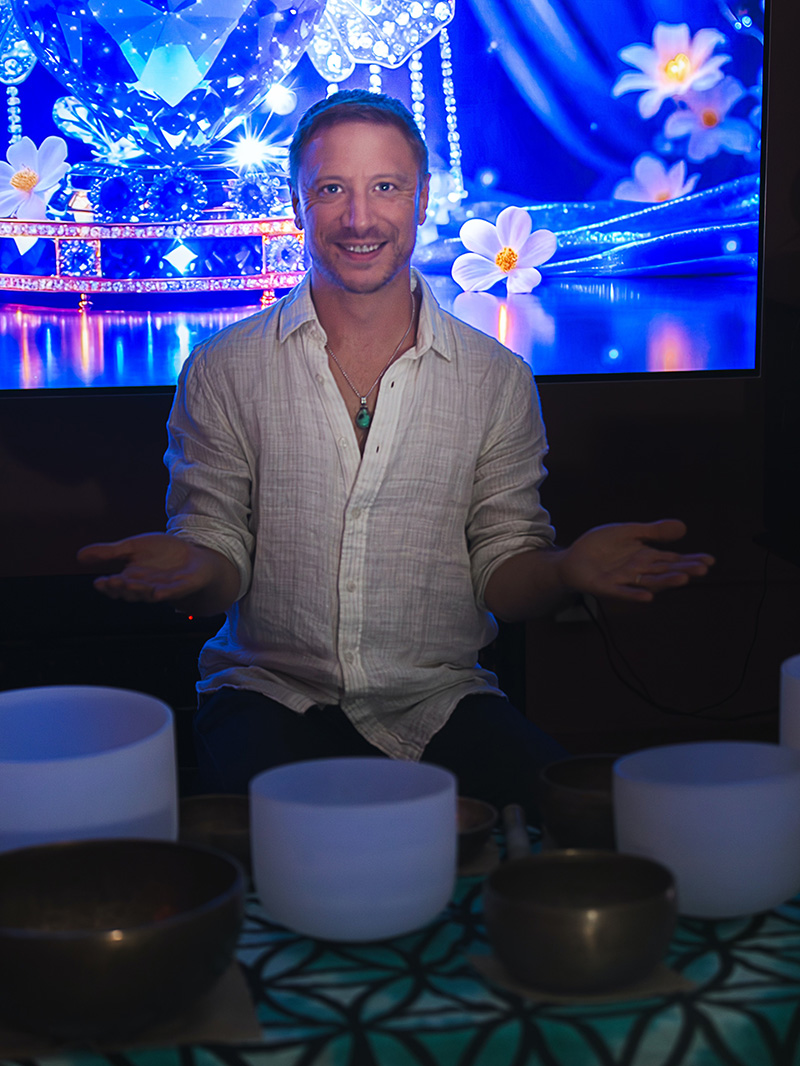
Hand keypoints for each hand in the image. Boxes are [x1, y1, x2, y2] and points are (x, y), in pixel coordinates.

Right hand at [77, 533, 238, 612]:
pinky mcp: (184, 585)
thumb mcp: (132, 547)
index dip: (107, 586)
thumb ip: (109, 552)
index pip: (116, 587)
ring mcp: (166, 588)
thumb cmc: (162, 554)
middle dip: (121, 587)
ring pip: (149, 593)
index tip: (98, 582)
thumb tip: (78, 556)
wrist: (194, 553)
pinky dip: (166, 593)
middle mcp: (147, 587)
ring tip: (129, 583)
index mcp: (132, 580)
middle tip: (112, 581)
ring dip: (139, 590)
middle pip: (131, 592)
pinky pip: (174, 592)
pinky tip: (158, 593)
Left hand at [558, 519, 714, 602]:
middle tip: (702, 570)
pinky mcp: (607, 586)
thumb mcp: (628, 532)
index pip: (673, 560)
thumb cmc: (600, 546)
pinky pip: (624, 592)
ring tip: (683, 579)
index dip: (690, 560)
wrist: (572, 558)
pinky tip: (648, 596)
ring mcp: (624, 580)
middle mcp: (639, 570)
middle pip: (665, 571)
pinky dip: (635, 594)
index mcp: (646, 557)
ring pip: (649, 582)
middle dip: (683, 570)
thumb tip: (683, 527)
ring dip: (665, 582)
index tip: (709, 560)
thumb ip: (653, 531)